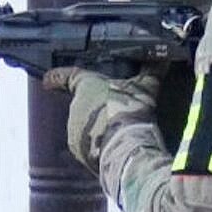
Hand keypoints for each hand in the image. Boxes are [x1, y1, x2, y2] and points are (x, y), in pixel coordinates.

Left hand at [42, 67, 158, 169]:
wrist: (126, 146)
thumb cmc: (131, 110)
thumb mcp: (146, 87)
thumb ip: (151, 73)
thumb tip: (163, 58)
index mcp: (85, 86)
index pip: (65, 76)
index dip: (57, 76)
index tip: (48, 79)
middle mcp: (75, 108)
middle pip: (82, 106)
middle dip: (96, 109)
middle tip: (116, 111)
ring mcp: (75, 132)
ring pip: (85, 127)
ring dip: (98, 129)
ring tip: (120, 131)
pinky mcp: (80, 153)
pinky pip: (88, 146)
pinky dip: (99, 146)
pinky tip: (117, 145)